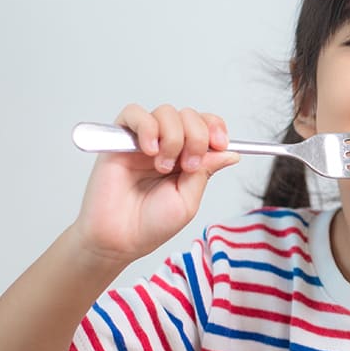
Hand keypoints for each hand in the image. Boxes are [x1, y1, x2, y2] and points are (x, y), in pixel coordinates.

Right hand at [72, 104, 238, 263]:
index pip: (206, 126)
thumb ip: (206, 171)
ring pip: (166, 112)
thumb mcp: (189, 200)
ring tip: (162, 166)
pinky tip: (150, 151)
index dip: (216, 128)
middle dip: (196, 137)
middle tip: (188, 164)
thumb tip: (230, 153)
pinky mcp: (119, 139)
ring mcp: (144, 141)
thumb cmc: (151, 224)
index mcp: (187, 157)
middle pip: (189, 116)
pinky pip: (134, 113)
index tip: (220, 143)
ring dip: (173, 137)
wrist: (118, 238)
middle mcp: (167, 145)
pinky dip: (147, 127)